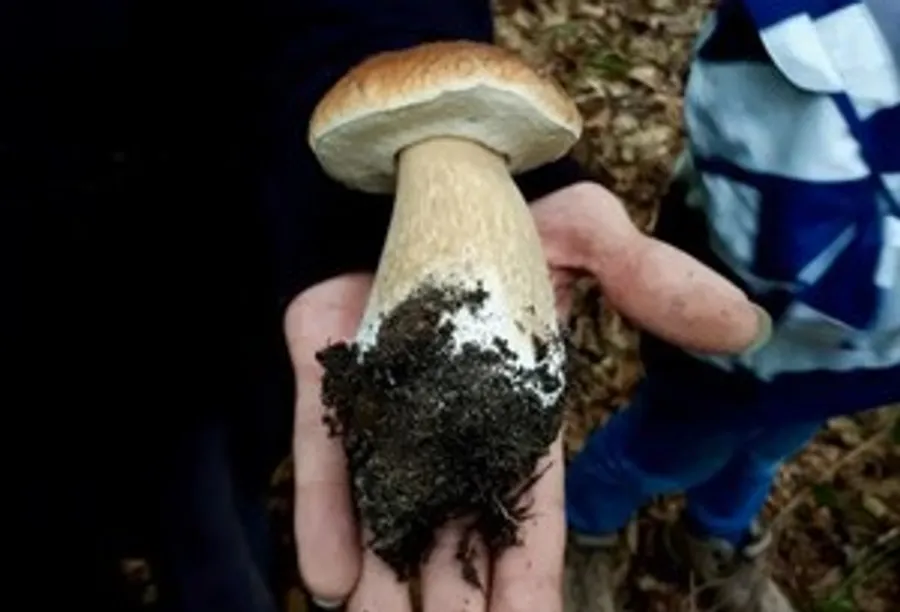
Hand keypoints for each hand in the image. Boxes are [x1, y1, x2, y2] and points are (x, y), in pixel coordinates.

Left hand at [284, 182, 768, 611]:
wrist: (426, 158)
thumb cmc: (512, 199)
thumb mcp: (591, 236)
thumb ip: (654, 282)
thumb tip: (745, 326)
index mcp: (514, 408)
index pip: (527, 512)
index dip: (528, 577)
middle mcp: (450, 418)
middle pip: (454, 530)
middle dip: (453, 599)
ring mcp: (386, 398)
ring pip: (389, 508)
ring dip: (388, 582)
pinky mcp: (330, 366)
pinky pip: (326, 451)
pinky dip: (327, 514)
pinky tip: (333, 580)